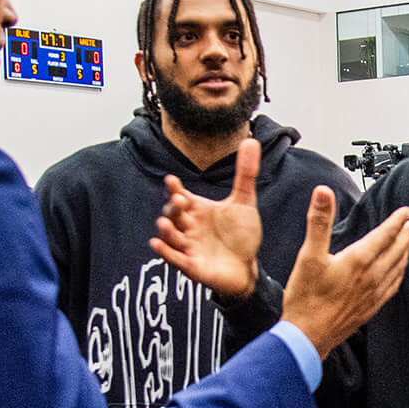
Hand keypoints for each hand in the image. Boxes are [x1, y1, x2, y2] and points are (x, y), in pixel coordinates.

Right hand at [152, 139, 262, 301]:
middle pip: (174, 214)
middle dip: (173, 208)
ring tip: (164, 223)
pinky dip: (165, 252)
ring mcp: (188, 246)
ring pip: (171, 236)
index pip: (180, 195)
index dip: (174, 188)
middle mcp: (189, 226)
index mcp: (197, 209)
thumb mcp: (245, 201)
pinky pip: (174, 259)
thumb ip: (245, 173)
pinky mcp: (191, 266)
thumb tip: (251, 140)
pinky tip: (157, 244)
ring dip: (166, 230)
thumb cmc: (241, 235)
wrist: (248, 267)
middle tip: (179, 201)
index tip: (171, 180)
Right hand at [279, 189, 408, 357]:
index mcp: (359, 260)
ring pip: (397, 268)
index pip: (385, 234)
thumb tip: (323, 192)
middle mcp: (371, 277)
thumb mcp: (308, 255)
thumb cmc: (306, 298)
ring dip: (406, 252)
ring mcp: (373, 294)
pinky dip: (399, 274)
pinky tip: (398, 273)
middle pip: (396, 250)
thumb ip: (319, 221)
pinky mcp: (370, 307)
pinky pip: (392, 286)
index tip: (406, 211)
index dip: (397, 221)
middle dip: (407, 234)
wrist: (307, 337)